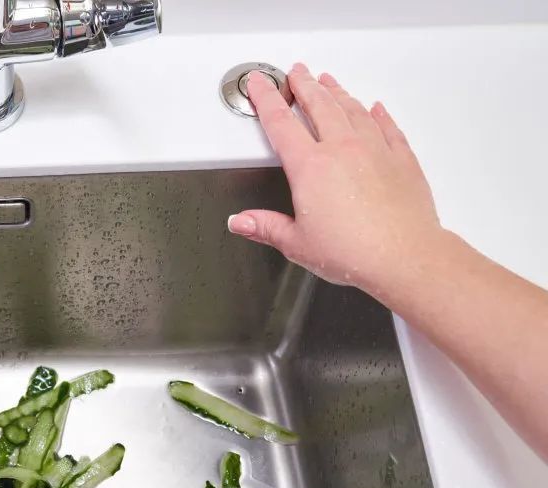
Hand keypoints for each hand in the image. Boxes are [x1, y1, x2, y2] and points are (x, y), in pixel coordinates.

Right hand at [228, 64, 445, 291]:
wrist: (404, 257)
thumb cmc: (354, 253)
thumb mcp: (297, 244)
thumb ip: (266, 227)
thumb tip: (242, 222)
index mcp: (310, 168)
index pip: (281, 123)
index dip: (266, 99)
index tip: (259, 84)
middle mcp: (342, 149)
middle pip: (319, 105)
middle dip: (304, 85)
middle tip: (296, 72)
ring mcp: (375, 150)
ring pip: (352, 109)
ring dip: (337, 92)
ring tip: (328, 82)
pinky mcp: (401, 159)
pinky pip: (388, 127)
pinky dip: (379, 114)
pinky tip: (375, 108)